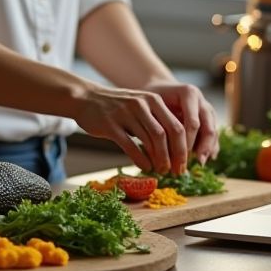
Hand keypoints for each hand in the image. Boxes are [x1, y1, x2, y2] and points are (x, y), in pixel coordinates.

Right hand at [70, 85, 189, 173]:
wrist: (85, 98)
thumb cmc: (116, 106)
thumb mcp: (139, 106)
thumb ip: (156, 121)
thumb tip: (175, 149)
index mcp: (153, 99)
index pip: (176, 126)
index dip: (183, 148)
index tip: (184, 164)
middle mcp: (142, 104)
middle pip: (167, 133)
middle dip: (175, 156)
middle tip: (176, 172)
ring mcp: (125, 114)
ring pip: (150, 140)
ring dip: (159, 159)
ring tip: (160, 171)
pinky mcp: (110, 125)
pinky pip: (130, 145)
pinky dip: (140, 159)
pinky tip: (145, 167)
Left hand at [144, 81, 219, 168]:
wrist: (160, 89)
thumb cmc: (152, 98)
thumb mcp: (151, 105)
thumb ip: (158, 121)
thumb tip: (157, 148)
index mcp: (189, 93)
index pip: (193, 123)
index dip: (187, 142)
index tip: (178, 158)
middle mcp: (201, 101)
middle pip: (208, 128)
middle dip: (201, 148)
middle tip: (192, 164)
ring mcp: (207, 111)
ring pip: (213, 132)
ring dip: (207, 150)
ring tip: (199, 164)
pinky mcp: (209, 120)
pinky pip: (213, 136)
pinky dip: (210, 148)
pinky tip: (202, 161)